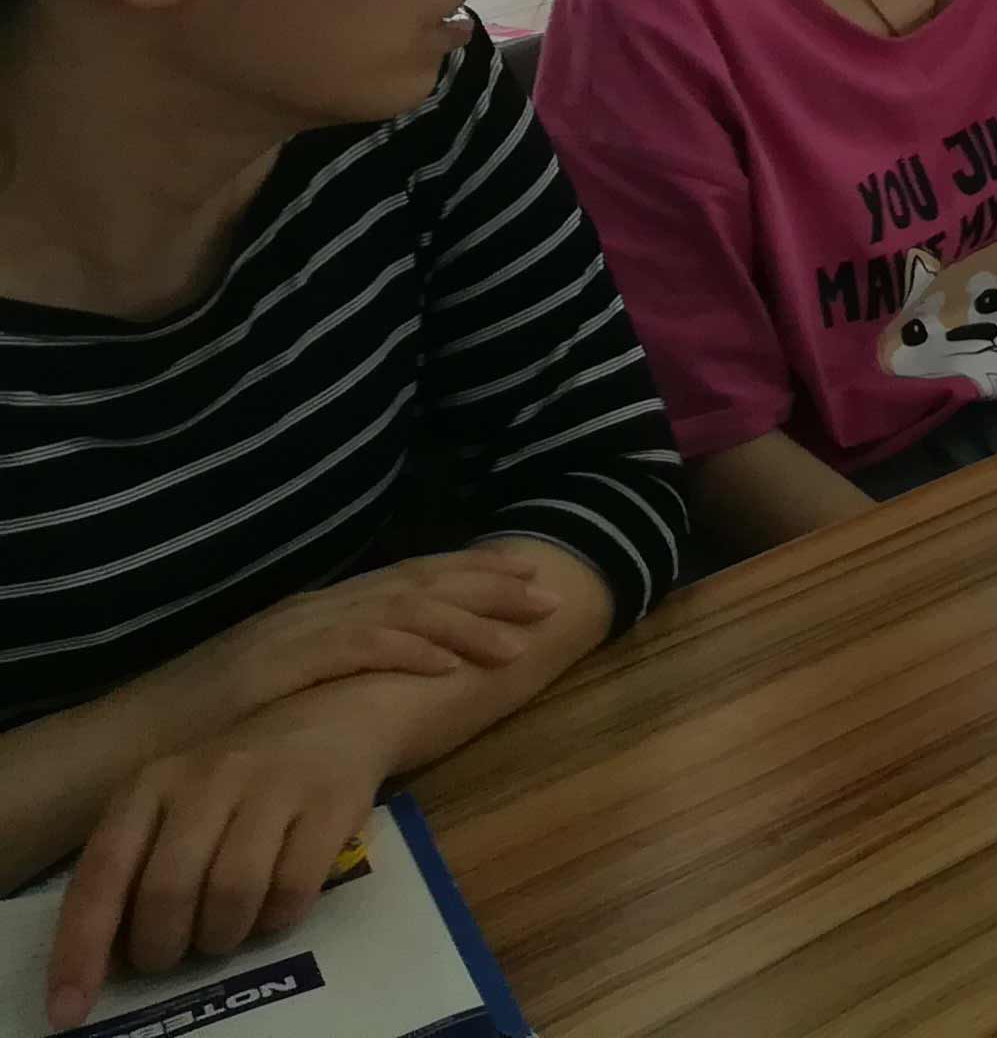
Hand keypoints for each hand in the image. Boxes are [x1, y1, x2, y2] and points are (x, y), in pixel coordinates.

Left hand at [48, 692, 397, 1028]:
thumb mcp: (173, 805)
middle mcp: (208, 778)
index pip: (103, 872)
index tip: (71, 1009)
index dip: (82, 947)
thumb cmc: (237, 778)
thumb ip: (137, 867)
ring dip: (223, 936)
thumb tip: (107, 958)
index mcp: (152, 784)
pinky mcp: (332, 801)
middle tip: (172, 954)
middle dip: (163, 946)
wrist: (336, 715)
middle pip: (168, 891)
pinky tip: (274, 909)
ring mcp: (274, 784)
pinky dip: (278, 919)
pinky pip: (294, 888)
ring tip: (225, 932)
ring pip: (233, 893)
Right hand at [171, 554, 557, 736]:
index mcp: (319, 611)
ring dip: (465, 620)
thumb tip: (386, 678)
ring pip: (399, 612)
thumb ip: (331, 674)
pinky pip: (357, 651)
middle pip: (417, 584)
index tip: (527, 579)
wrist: (123, 744)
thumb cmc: (203, 728)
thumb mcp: (283, 689)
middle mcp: (314, 609)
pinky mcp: (276, 667)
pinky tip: (451, 661)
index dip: (471, 576)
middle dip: (486, 586)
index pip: (409, 581)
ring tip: (517, 634)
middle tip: (547, 591)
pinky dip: (410, 651)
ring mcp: (295, 634)